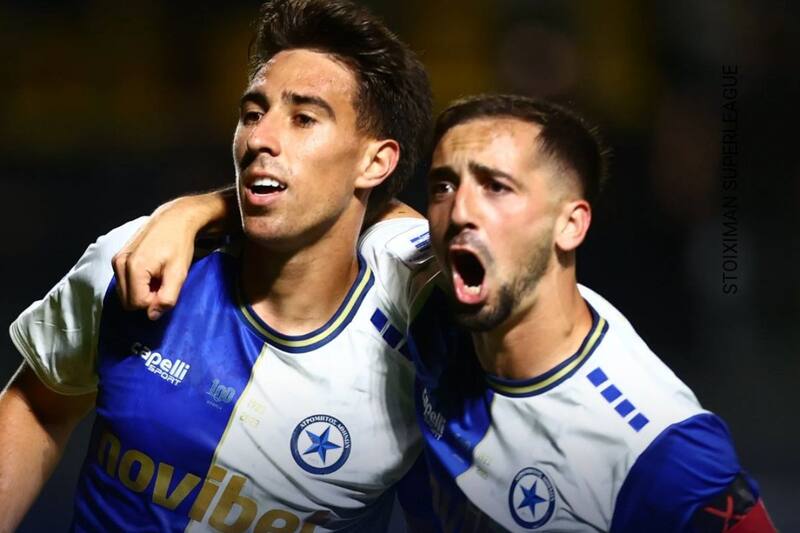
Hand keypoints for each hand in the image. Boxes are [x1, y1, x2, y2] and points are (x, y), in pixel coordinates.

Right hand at [112, 198, 201, 319]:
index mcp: (133, 267)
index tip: (167, 289)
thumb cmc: (178, 245)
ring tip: (157, 278)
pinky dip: (136, 284)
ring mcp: (116, 260)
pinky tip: (150, 273)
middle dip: (146, 299)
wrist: (173, 220)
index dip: (154, 302)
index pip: (138, 303)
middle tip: (162, 284)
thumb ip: (167, 297)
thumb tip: (152, 316)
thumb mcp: (178, 273)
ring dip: (141, 292)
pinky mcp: (117, 258)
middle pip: (127, 302)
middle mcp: (119, 264)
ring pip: (124, 294)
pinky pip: (123, 283)